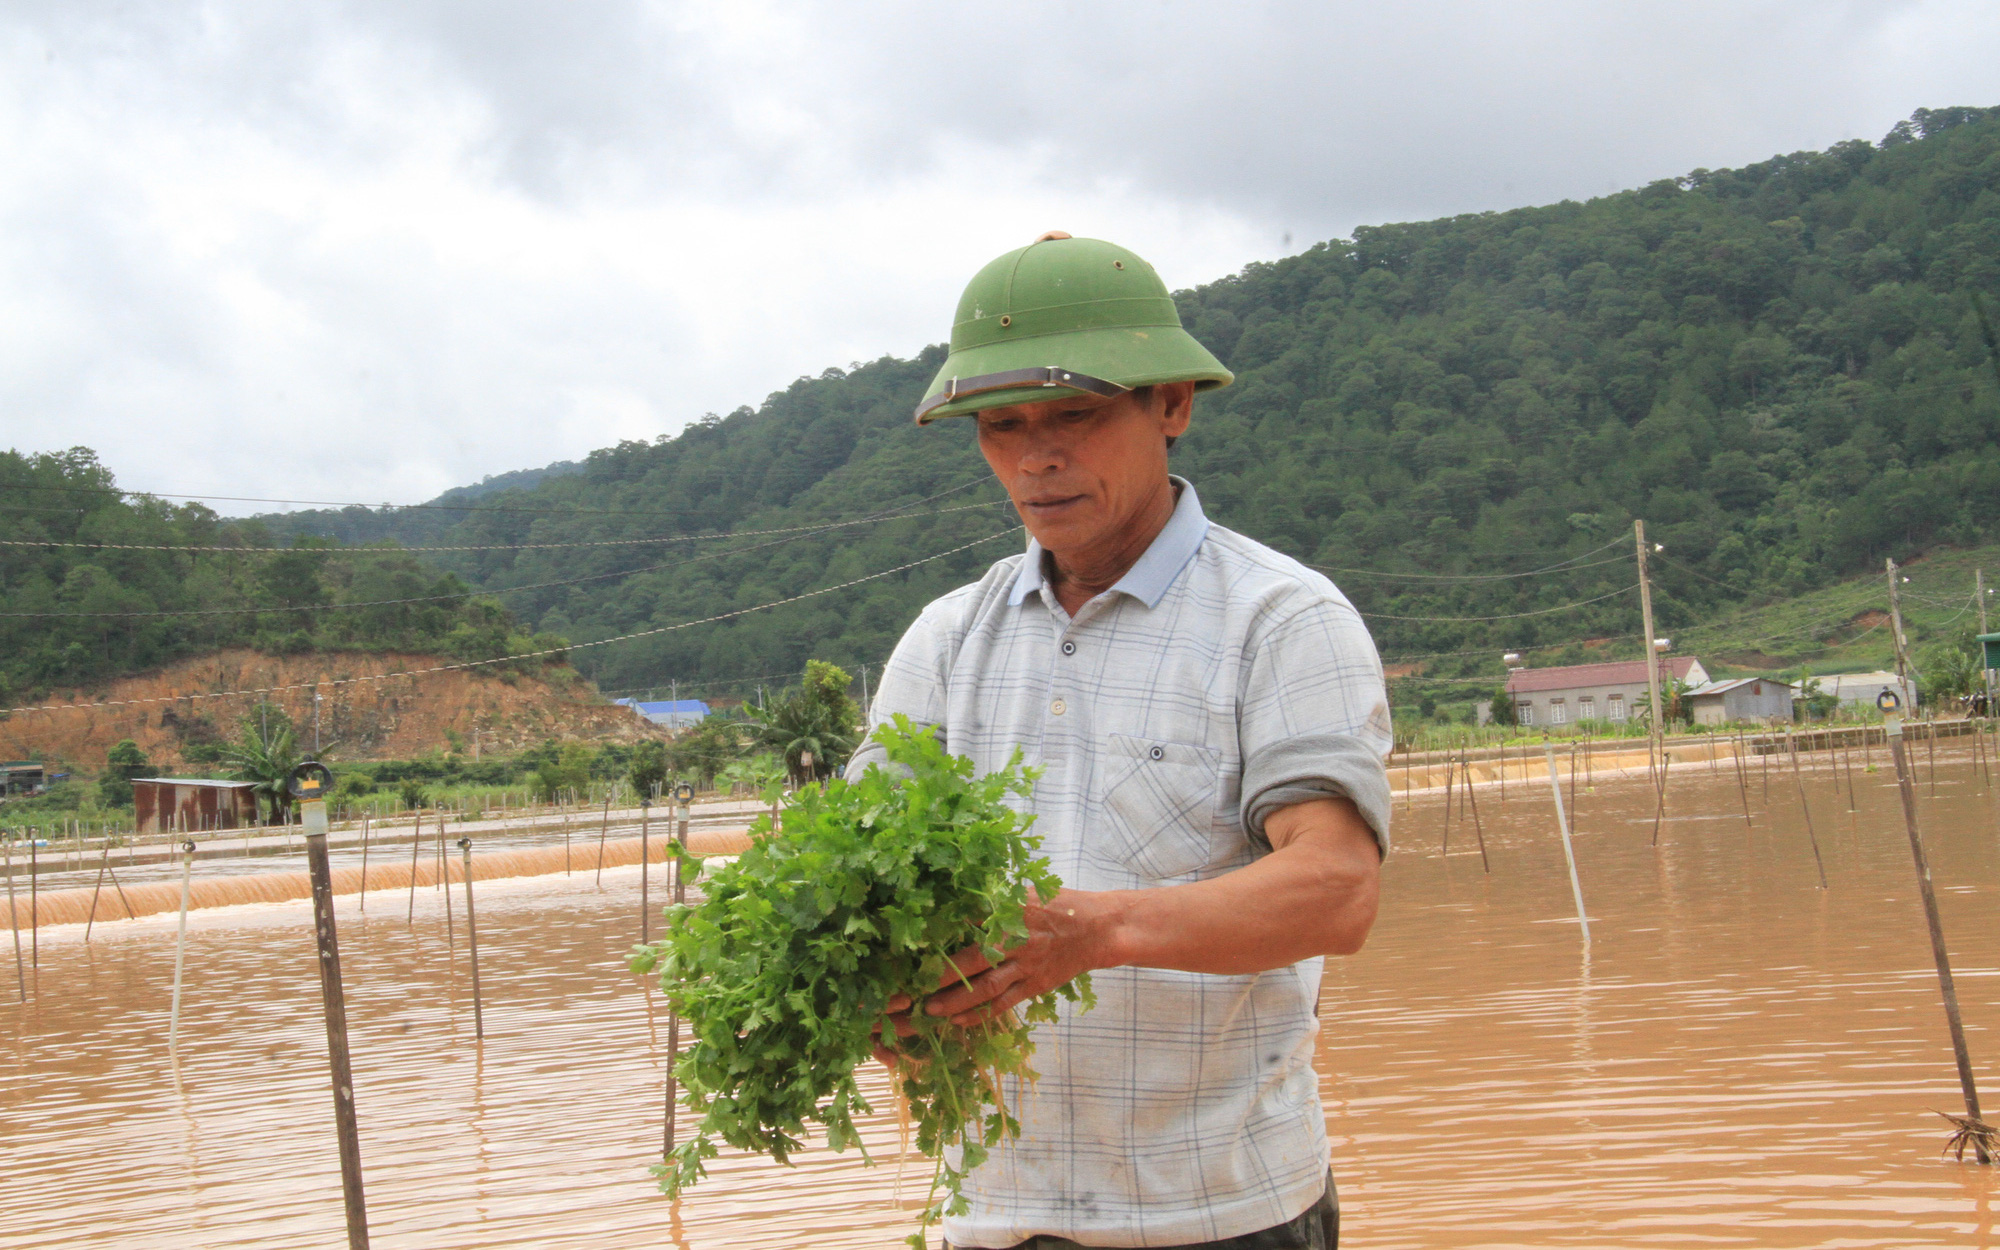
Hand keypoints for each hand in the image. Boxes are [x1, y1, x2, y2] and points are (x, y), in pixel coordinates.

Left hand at [890, 890, 1110, 1038]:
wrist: (1099, 928)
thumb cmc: (1057, 904)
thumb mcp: (1024, 892)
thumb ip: (992, 898)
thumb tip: (950, 897)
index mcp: (1009, 909)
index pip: (965, 921)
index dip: (937, 934)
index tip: (908, 944)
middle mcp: (1016, 938)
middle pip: (970, 959)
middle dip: (939, 975)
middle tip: (910, 987)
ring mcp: (1026, 965)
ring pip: (986, 987)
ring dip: (956, 1000)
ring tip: (929, 1010)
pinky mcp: (1035, 985)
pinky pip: (1004, 1002)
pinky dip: (981, 1013)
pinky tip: (959, 1021)